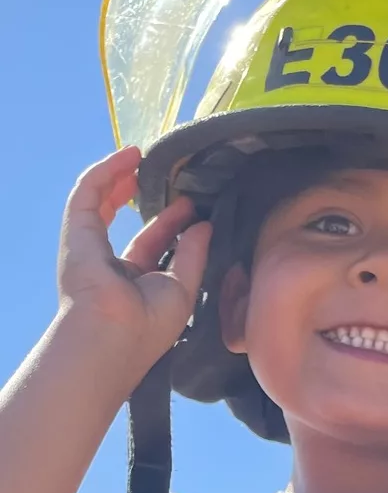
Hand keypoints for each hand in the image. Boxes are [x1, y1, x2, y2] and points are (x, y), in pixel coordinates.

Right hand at [58, 147, 211, 367]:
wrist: (114, 336)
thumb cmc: (149, 324)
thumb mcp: (183, 287)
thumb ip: (193, 254)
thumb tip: (205, 225)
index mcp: (134, 284)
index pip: (153, 244)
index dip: (171, 223)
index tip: (192, 206)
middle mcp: (110, 266)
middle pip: (128, 223)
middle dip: (150, 201)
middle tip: (174, 179)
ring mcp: (89, 248)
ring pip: (102, 203)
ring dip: (120, 178)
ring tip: (142, 156)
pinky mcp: (76, 233)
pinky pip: (88, 193)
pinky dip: (106, 171)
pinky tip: (128, 156)